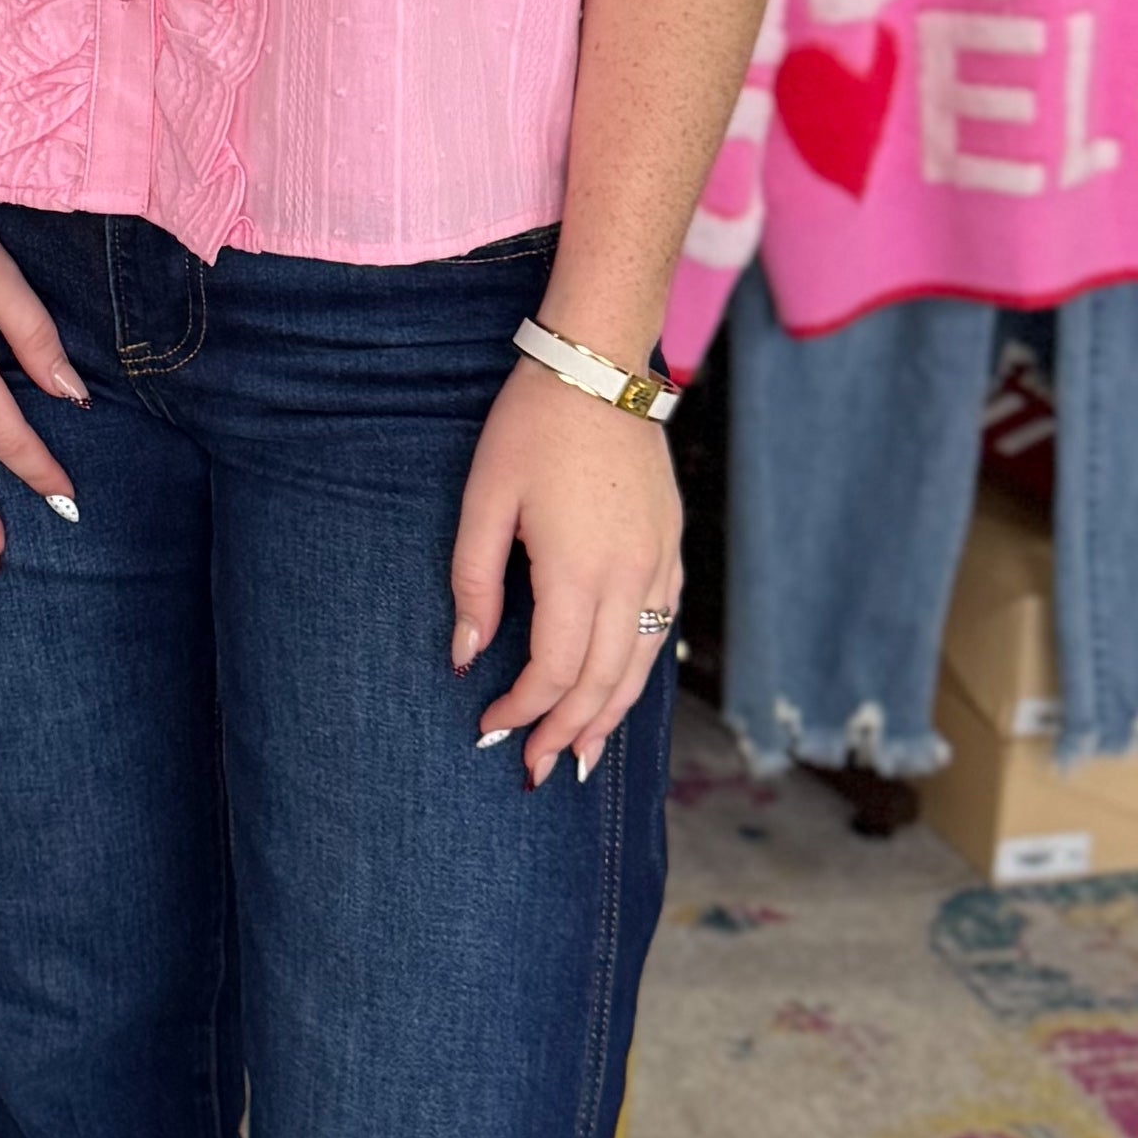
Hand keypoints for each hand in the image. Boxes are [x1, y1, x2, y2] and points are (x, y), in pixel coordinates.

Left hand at [450, 360, 680, 786]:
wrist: (597, 368)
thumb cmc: (530, 428)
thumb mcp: (483, 502)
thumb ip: (474, 585)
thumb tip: (466, 656)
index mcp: (578, 570)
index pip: (554, 670)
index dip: (524, 709)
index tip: (490, 726)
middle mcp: (630, 576)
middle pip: (602, 682)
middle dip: (566, 732)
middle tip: (534, 769)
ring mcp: (658, 563)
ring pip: (641, 664)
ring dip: (609, 716)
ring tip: (579, 756)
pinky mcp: (670, 547)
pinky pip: (661, 629)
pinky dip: (638, 672)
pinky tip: (617, 690)